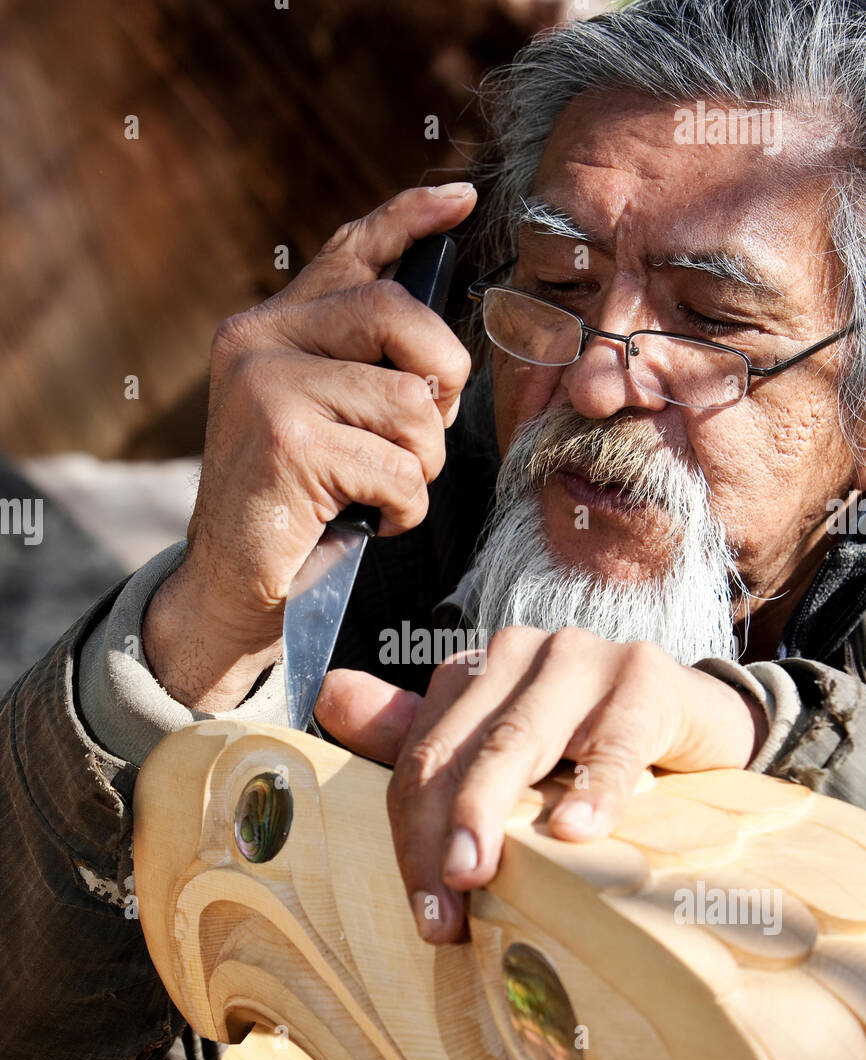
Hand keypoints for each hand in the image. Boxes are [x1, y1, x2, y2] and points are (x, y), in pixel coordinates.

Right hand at [142, 183, 475, 709]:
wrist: (231, 584)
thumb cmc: (296, 504)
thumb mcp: (322, 418)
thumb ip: (360, 368)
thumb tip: (442, 347)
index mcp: (269, 327)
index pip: (349, 251)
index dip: (410, 217)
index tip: (462, 199)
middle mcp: (258, 342)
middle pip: (399, 314)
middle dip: (443, 380)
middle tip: (427, 431)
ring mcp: (267, 389)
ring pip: (411, 404)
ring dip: (421, 465)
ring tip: (384, 490)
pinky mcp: (288, 443)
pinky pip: (399, 468)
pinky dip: (404, 509)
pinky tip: (371, 521)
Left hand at [315, 627, 766, 942]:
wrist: (699, 725)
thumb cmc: (591, 747)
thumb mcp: (505, 749)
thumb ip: (419, 731)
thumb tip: (329, 695)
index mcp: (475, 671)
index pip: (421, 757)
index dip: (412, 836)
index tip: (425, 913)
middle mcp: (519, 653)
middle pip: (458, 750)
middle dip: (439, 834)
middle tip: (440, 913)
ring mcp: (582, 658)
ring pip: (518, 739)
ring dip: (491, 812)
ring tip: (478, 876)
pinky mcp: (647, 677)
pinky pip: (614, 741)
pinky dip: (594, 788)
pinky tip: (577, 834)